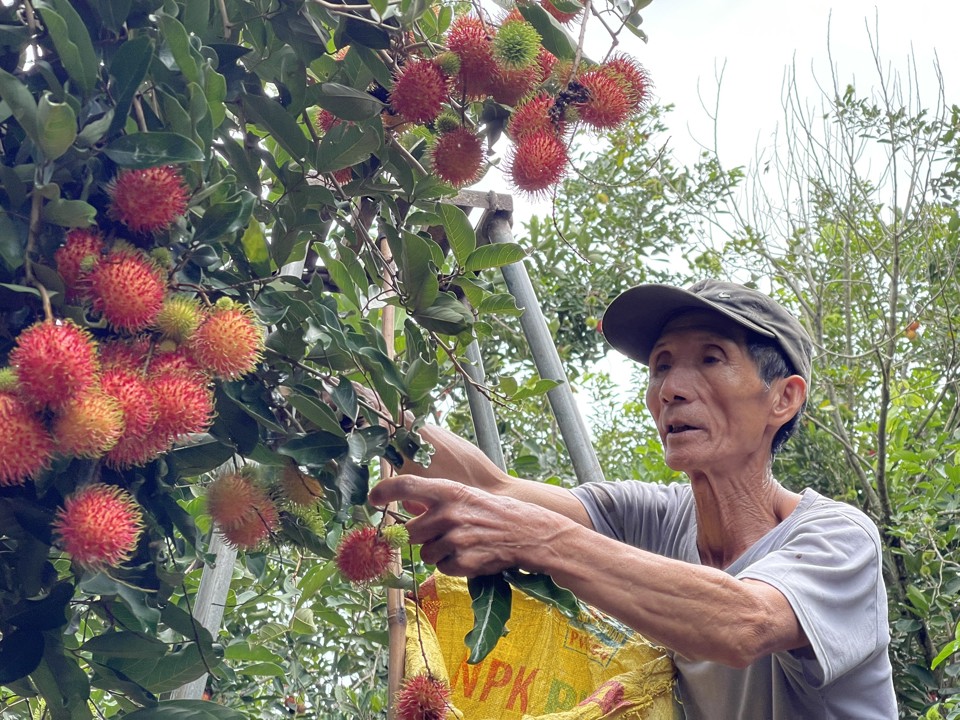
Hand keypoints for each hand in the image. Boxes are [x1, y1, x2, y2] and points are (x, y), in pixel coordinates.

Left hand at [369, 474, 549, 576]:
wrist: (528, 533)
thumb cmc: (494, 511)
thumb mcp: (465, 496)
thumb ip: (435, 500)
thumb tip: (404, 505)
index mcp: (448, 491)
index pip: (406, 485)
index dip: (385, 491)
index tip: (373, 498)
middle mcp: (448, 513)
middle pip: (409, 532)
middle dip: (417, 537)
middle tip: (436, 533)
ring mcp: (455, 539)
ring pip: (425, 553)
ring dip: (437, 552)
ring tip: (462, 542)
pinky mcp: (463, 562)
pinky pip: (441, 568)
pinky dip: (452, 565)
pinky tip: (471, 554)